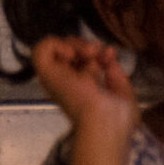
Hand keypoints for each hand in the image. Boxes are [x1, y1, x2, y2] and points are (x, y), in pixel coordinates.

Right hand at [32, 37, 137, 164]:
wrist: (106, 120)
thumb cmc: (117, 115)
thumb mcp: (122, 90)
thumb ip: (114, 72)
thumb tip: (107, 54)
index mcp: (81, 90)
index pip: (82, 61)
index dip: (97, 53)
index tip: (109, 54)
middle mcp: (66, 83)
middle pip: (69, 51)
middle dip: (86, 45)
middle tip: (97, 52)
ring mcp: (55, 78)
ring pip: (55, 47)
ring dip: (73, 43)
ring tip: (87, 53)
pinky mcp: (46, 74)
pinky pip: (41, 50)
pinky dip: (56, 44)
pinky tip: (71, 54)